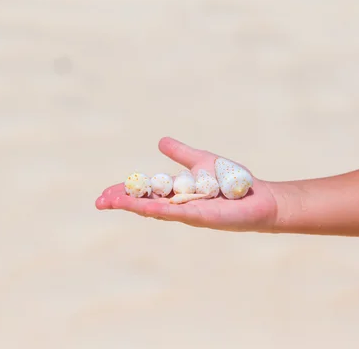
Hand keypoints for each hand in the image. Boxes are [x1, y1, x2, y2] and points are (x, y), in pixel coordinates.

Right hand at [95, 137, 278, 232]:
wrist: (259, 196)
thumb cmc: (232, 181)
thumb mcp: (200, 161)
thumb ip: (180, 154)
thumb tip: (160, 141)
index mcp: (175, 191)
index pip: (143, 192)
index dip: (124, 191)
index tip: (104, 193)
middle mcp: (177, 204)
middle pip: (142, 203)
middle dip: (120, 202)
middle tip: (99, 202)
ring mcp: (187, 212)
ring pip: (153, 209)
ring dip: (131, 206)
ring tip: (110, 203)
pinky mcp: (200, 216)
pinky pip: (176, 213)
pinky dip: (158, 210)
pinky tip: (142, 208)